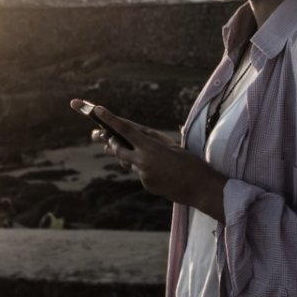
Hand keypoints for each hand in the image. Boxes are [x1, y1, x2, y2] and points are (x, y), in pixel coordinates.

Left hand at [69, 99, 227, 221]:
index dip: (109, 119)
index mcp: (150, 146)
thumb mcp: (170, 145)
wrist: (200, 187)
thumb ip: (150, 140)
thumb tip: (134, 135)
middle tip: (97, 136)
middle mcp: (142, 161)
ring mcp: (143, 175)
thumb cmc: (189, 161)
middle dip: (109, 142)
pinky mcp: (146, 185)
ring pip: (130, 162)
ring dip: (133, 156)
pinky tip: (165, 172)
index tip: (97, 110)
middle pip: (118, 149)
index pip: (125, 130)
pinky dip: (147, 169)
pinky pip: (141, 173)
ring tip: (156, 157)